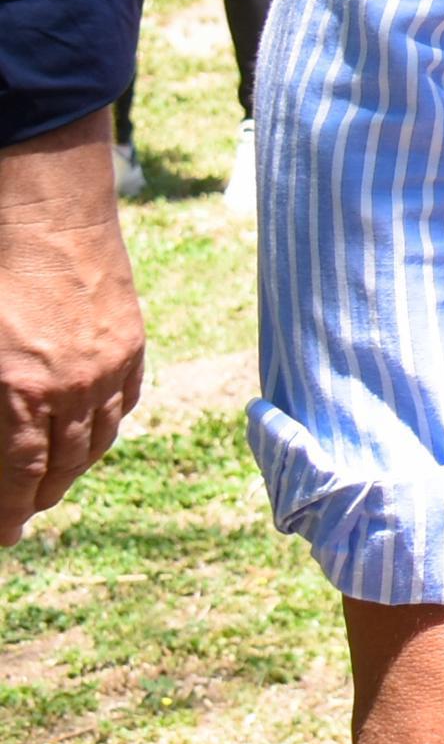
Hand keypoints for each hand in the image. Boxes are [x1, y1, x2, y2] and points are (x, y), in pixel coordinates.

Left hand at [0, 111, 141, 542]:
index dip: (7, 515)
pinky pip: (123, 403)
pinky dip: (104, 426)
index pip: (16, 479)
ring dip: (73, 469)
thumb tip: (2, 435)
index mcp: (18, 394)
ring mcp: (108, 366)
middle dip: (37, 499)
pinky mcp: (130, 341)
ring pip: (97, 442)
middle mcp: (70, 390)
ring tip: (53, 482)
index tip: (2, 537)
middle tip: (19, 515)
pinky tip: (90, 432)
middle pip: (60, 469)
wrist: (43, 206)